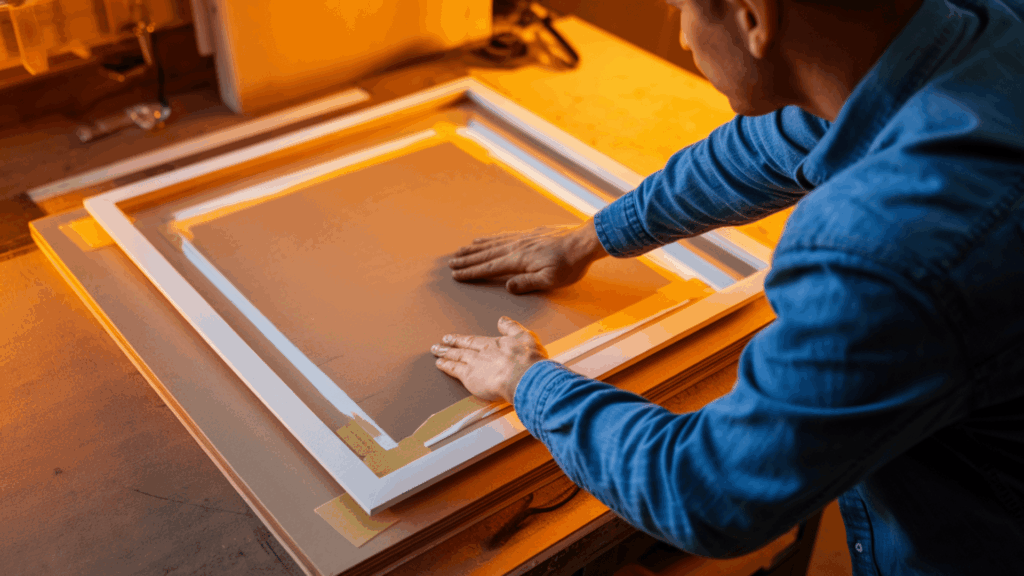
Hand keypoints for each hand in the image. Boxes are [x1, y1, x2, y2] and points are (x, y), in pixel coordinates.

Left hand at [431, 317, 547, 402]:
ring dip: (445, 353)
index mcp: (496, 343)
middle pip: (464, 346)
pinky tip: (439, 364)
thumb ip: (512, 328)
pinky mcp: (469, 376)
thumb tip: (502, 319)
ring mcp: (474, 363)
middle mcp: (483, 351)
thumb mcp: (526, 338)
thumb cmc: (530, 362)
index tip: (455, 338)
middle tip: (441, 342)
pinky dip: (445, 366)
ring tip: (436, 351)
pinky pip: (453, 369)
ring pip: (456, 356)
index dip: (464, 339)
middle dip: (452, 344)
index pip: (476, 340)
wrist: (524, 378)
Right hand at [448, 220, 609, 293]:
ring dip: (475, 248)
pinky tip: (485, 239)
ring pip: (492, 244)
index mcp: (519, 260)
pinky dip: (490, 239)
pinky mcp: (529, 234)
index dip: (471, 272)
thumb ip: (527, 283)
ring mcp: (522, 238)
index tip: (456, 275)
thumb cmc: (570, 264)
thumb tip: (507, 286)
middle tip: (451, 263)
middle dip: (467, 259)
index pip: (489, 268)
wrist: (584, 241)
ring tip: (461, 250)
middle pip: (486, 254)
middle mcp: (516, 247)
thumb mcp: (550, 280)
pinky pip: (503, 236)